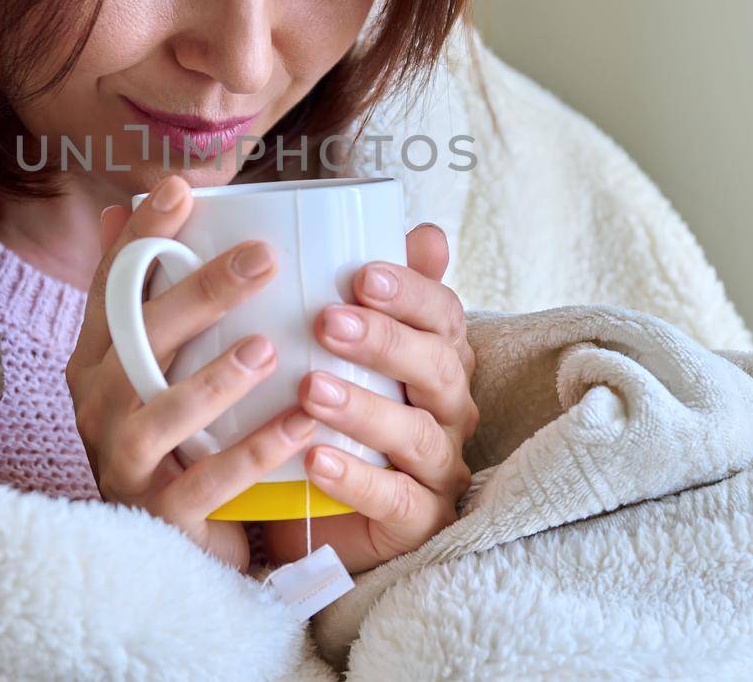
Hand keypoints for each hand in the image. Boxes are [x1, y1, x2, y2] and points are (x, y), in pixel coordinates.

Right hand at [65, 174, 320, 572]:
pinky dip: (254, 452)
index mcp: (97, 358)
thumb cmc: (176, 434)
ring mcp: (122, 462)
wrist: (175, 543)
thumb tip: (126, 204)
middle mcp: (98, 405)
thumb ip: (153, 291)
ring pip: (159, 415)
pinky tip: (302, 424)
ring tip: (268, 346)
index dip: (142, 236)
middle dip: (199, 293)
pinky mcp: (158, 515)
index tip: (181, 186)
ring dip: (214, 379)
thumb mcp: (161, 361)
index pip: (113, 286)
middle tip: (264, 256)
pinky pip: (206, 484)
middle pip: (138, 340)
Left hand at [260, 223, 478, 574]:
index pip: (443, 315)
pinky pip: (396, 501)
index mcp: (437, 358)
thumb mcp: (338, 347)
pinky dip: (357, 480)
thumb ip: (369, 292)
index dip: (411, 291)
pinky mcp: (418, 523)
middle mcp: (448, 410)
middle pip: (438, 369)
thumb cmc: (328, 413)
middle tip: (327, 320)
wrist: (304, 511)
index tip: (361, 272)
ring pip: (418, 435)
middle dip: (386, 341)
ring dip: (365, 409)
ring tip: (311, 389)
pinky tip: (315, 459)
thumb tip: (423, 229)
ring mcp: (438, 469)